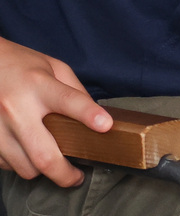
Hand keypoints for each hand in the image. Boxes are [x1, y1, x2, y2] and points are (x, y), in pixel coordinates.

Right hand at [0, 34, 110, 186]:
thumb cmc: (22, 65)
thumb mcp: (54, 68)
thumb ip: (74, 91)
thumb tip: (95, 118)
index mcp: (39, 85)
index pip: (69, 101)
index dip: (89, 115)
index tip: (106, 126)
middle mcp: (16, 108)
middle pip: (44, 154)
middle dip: (64, 173)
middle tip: (76, 177)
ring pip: (25, 166)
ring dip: (43, 171)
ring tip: (55, 164)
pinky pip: (7, 164)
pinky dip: (21, 164)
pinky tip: (29, 153)